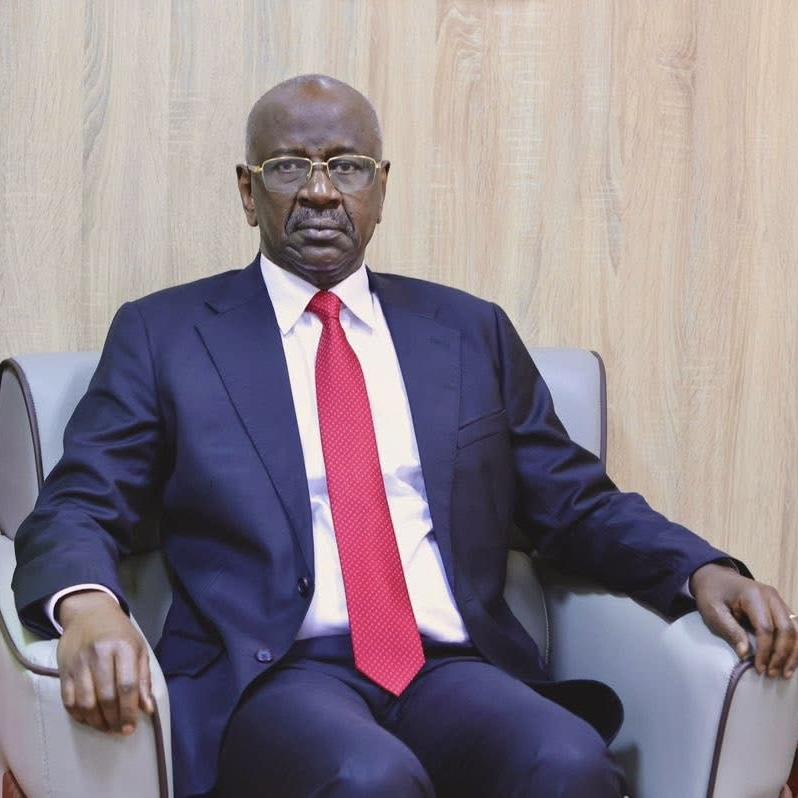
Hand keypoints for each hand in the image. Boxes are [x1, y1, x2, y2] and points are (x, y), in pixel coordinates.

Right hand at [56, 590, 154, 733]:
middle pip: (105, 696)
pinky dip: (78, 715)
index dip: (129, 710)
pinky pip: (68, 700)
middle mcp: (99, 654)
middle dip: (114, 719)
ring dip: (96, 721)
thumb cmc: (119, 633)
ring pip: (85, 702)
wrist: (89, 613)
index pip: (127, 685)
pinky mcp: (63, 670)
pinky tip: (89, 720)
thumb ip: (144, 679)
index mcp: (123, 647)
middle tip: (119, 730)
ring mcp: (79, 663)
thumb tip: (147, 709)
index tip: (131, 726)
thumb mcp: (138, 649)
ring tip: (106, 727)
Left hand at [690, 563, 797, 677]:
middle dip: (782, 655)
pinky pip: (795, 627)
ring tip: (785, 673)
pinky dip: (795, 645)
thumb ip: (730, 630)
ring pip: (796, 629)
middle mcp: (771, 596)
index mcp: (753, 595)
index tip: (759, 668)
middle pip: (786, 629)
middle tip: (772, 674)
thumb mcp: (713, 611)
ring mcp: (779, 600)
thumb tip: (745, 654)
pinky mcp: (781, 607)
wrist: (715, 577)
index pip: (766, 628)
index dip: (765, 651)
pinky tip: (790, 661)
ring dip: (793, 653)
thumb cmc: (712, 594)